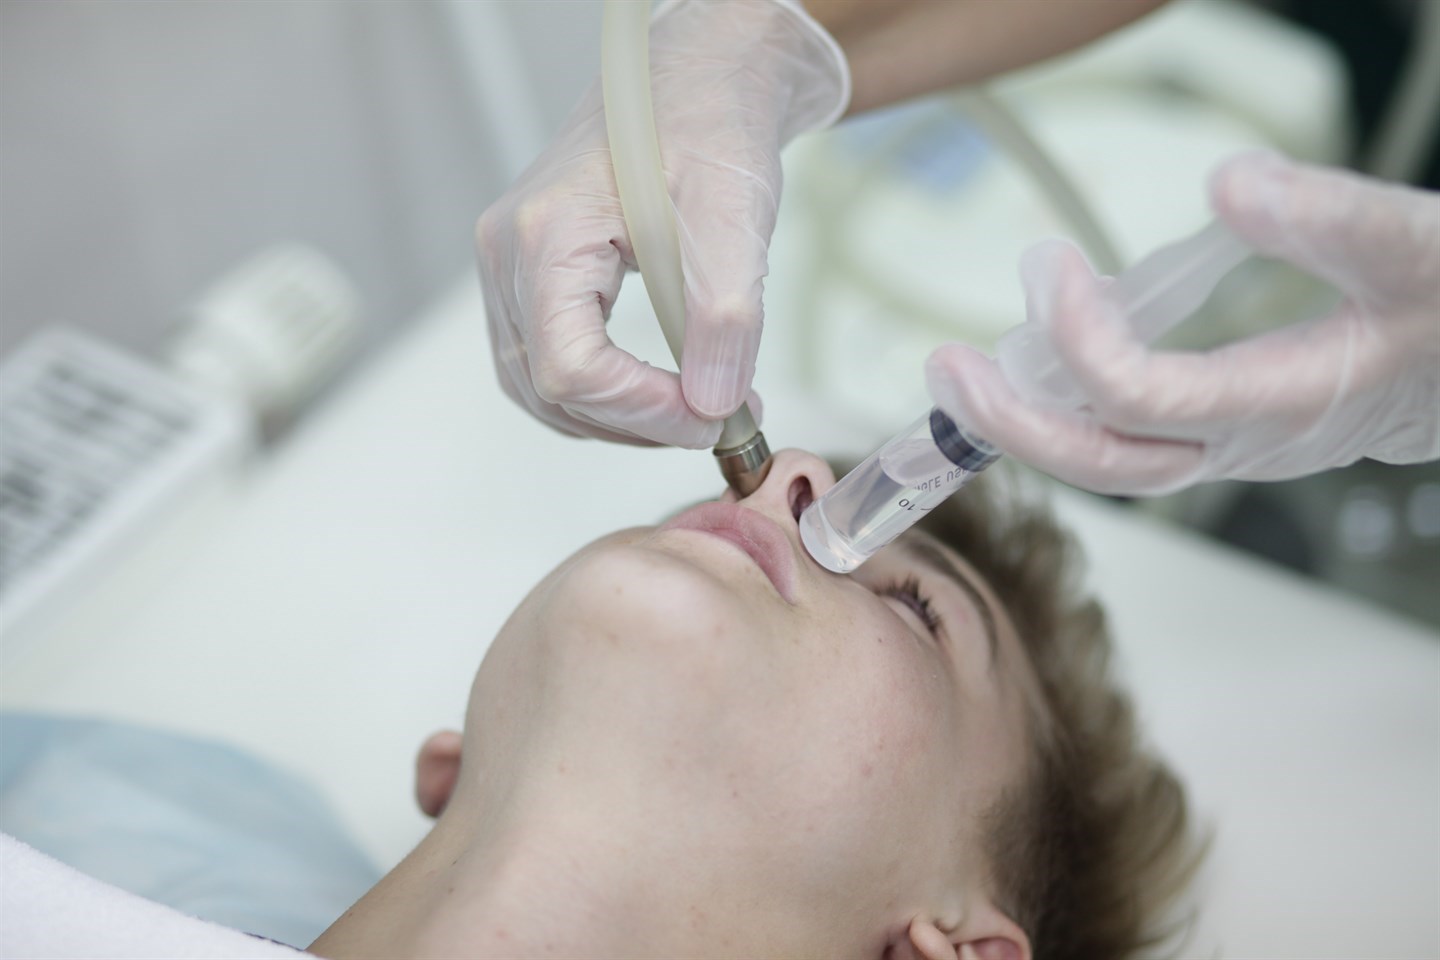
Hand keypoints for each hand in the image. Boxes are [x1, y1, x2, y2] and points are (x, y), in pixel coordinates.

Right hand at [476, 0, 847, 447]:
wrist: (693, 79)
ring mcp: (509, 264)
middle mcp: (508, 252)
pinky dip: (597, 392)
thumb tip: (713, 404)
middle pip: (547, 386)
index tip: (713, 415)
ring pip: (536, 385)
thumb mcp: (733, 218)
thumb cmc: (708, 125)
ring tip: (689, 408)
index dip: (644, 410)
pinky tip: (652, 389)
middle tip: (715, 417)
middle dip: (635, 421)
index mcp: (548, 234)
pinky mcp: (526, 274)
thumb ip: (725, 318)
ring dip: (614, 416)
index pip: (571, 367)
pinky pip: (541, 359)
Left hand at [927, 153, 1439, 495]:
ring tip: (963, 372)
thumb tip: (1230, 181)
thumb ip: (1335, 219)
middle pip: (1109, 462)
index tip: (1051, 270)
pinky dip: (1066, 407)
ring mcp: (1227, 445)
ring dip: (1029, 422)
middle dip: (1017, 424)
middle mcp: (1244, 443)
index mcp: (1287, 404)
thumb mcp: (1418, 251)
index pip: (1150, 398)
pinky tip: (1032, 363)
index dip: (1083, 343)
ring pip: (1110, 460)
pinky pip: (1125, 437)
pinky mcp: (1220, 430)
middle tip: (947, 369)